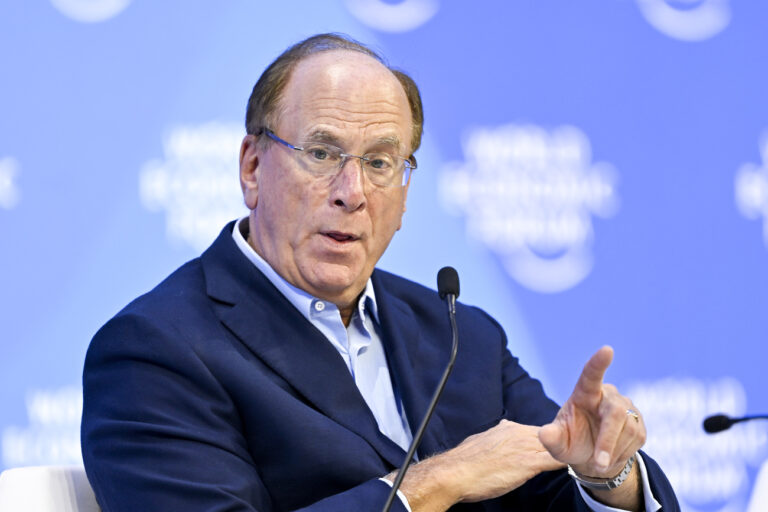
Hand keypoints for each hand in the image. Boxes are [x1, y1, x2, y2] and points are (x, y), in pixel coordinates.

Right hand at [396, 420, 563, 510]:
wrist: (456, 472)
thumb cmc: (464, 463)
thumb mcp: (480, 443)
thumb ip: (494, 438)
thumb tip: (499, 433)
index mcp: (506, 429)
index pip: (535, 432)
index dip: (547, 441)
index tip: (555, 446)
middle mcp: (517, 433)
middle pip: (548, 437)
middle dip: (561, 444)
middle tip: (577, 450)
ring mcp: (524, 447)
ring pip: (554, 446)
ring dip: (567, 451)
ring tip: (584, 456)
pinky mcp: (528, 463)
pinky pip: (554, 460)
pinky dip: (566, 462)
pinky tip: (576, 466)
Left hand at [538, 346, 645, 478]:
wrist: (592, 458)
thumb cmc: (571, 442)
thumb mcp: (557, 444)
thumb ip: (550, 439)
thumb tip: (544, 434)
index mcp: (584, 393)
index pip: (590, 375)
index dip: (598, 363)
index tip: (607, 350)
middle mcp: (607, 395)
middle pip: (615, 412)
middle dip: (607, 440)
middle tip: (599, 463)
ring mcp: (626, 407)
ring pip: (628, 430)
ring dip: (613, 451)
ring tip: (598, 460)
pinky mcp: (639, 422)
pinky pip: (637, 439)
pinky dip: (622, 454)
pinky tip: (611, 455)